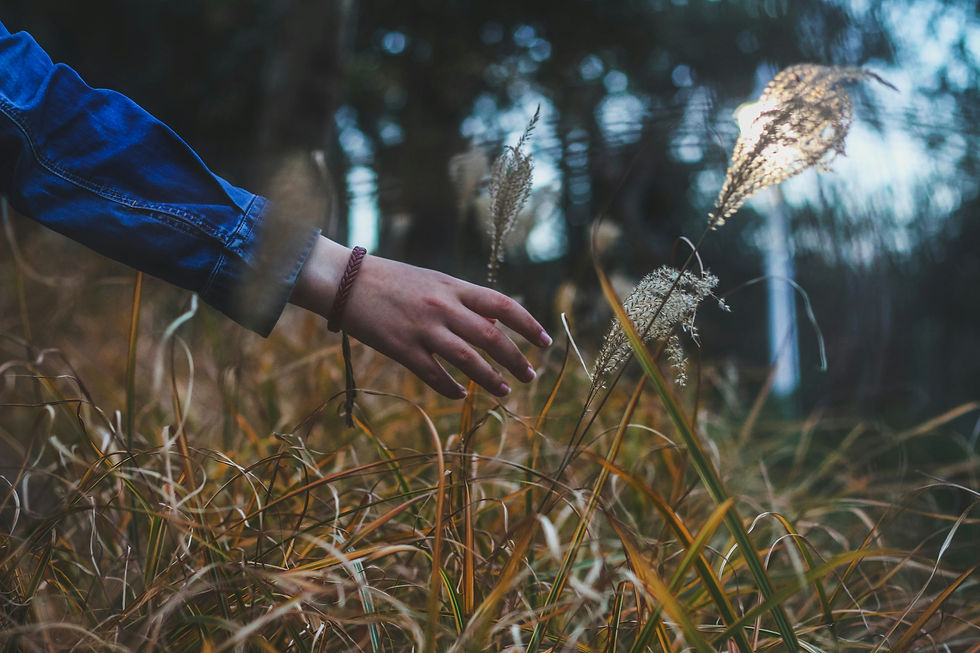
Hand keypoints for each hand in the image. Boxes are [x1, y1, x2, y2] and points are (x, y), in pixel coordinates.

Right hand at [289, 236, 551, 398]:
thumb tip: (494, 330)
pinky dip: (451, 388)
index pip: (502, 305)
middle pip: (491, 338)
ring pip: (468, 360)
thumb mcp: (432, 281)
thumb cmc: (391, 279)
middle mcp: (443, 307)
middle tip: (530, 376)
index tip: (545, 342)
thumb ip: (462, 302)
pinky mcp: (401, 348)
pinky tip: (462, 396)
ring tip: (505, 391)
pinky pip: (434, 375)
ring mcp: (422, 329)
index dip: (528, 325)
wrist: (344, 281)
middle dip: (516, 359)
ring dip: (491, 379)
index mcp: (453, 286)